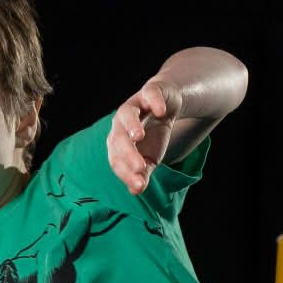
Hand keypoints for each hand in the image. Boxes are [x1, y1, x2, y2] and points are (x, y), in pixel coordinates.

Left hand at [108, 80, 184, 194]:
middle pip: (118, 138)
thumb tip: (136, 191)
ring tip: (138, 136)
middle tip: (140, 168)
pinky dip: (154, 102)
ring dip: (131, 125)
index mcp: (117, 143)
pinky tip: (160, 112)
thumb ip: (142, 174)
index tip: (139, 186)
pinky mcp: (149, 92)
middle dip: (128, 153)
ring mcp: (134, 105)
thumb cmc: (153, 136)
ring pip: (126, 114)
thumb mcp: (150, 159)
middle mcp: (121, 123)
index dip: (126, 174)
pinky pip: (149, 94)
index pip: (116, 160)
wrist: (166, 106)